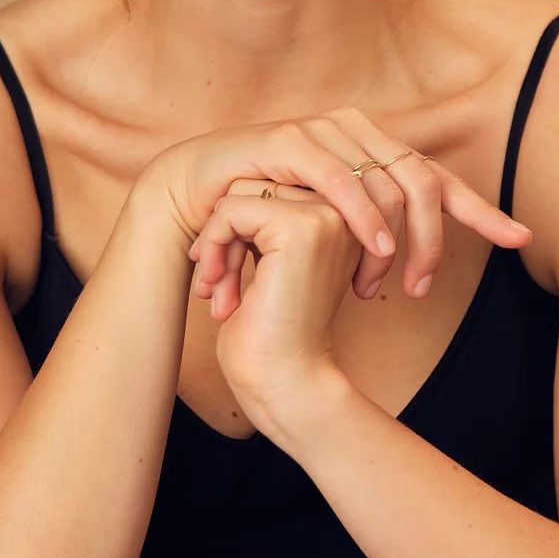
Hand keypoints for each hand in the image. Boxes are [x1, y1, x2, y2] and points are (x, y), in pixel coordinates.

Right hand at [141, 105, 531, 306]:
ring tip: (386, 286)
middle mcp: (356, 134)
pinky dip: (362, 216)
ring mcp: (323, 131)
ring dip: (395, 239)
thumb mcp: (322, 232)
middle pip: (424, 183)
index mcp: (372, 152)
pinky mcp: (289, 141)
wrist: (188, 198)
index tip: (521, 240)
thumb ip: (366, 238)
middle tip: (420, 290)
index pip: (438, 181)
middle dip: (432, 241)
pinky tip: (373, 249)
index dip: (482, 210)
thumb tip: (406, 264)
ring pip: (387, 182)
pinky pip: (340, 178)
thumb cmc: (258, 219)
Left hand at [186, 184, 363, 427]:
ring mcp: (328, 216)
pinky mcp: (302, 228)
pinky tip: (217, 286)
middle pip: (258, 180)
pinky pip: (233, 209)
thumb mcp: (272, 262)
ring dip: (216, 240)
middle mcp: (345, 212)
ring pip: (242, 191)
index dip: (241, 224)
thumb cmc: (271, 333)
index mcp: (344, 218)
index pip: (274, 182)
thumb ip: (269, 216)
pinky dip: (213, 245)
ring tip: (218, 287)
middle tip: (219, 283)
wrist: (284, 383)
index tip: (233, 271)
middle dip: (226, 231)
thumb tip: (235, 174)